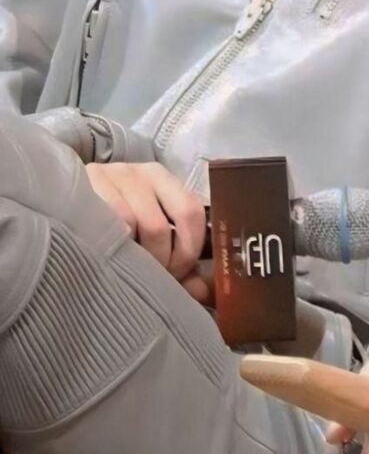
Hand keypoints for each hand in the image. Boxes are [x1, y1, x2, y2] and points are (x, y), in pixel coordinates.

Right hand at [86, 161, 207, 298]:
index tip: (178, 274)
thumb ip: (179, 262)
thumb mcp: (150, 230)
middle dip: (164, 259)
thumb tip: (203, 292)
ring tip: (131, 269)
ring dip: (139, 258)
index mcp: (166, 180)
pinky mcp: (89, 184)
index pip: (192, 212)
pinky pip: (112, 221)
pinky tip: (109, 256)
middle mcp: (143, 172)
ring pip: (141, 225)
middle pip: (167, 223)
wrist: (66, 196)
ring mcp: (115, 175)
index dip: (189, 249)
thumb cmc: (116, 219)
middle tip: (155, 278)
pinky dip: (116, 246)